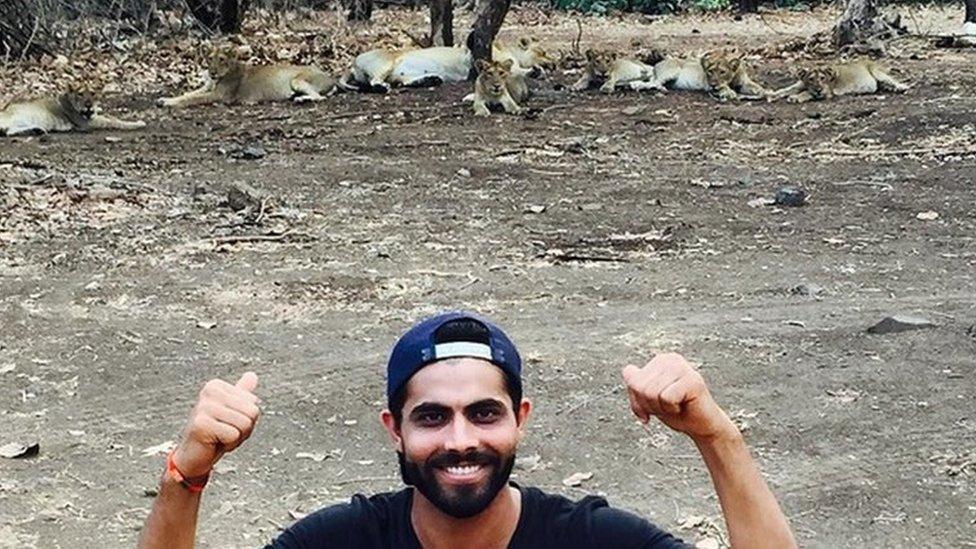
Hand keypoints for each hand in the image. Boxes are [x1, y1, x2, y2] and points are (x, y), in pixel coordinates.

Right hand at [171, 372, 260, 477]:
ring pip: (245, 424)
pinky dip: (229, 444)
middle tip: (224, 432)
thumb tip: (252, 375)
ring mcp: (203, 407)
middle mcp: (209, 392)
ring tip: (219, 437)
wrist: (192, 456)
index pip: (253, 402)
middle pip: (252, 412)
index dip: (246, 418)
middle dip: (244, 429)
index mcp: (216, 386)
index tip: (228, 422)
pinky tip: (214, 443)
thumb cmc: (213, 434)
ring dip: (237, 437)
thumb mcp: (231, 411)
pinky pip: (234, 435)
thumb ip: (241, 394)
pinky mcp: (201, 424)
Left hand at [622, 353, 736, 441]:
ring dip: (661, 408)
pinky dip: (671, 409)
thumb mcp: (648, 400)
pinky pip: (666, 398)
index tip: (654, 406)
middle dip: (650, 405)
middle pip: (640, 387)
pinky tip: (683, 407)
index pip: (632, 380)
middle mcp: (671, 359)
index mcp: (660, 360)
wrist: (701, 426)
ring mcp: (682, 367)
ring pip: (651, 392)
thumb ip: (635, 385)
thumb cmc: (676, 411)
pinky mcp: (692, 380)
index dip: (639, 401)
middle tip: (667, 407)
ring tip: (675, 406)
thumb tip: (627, 370)